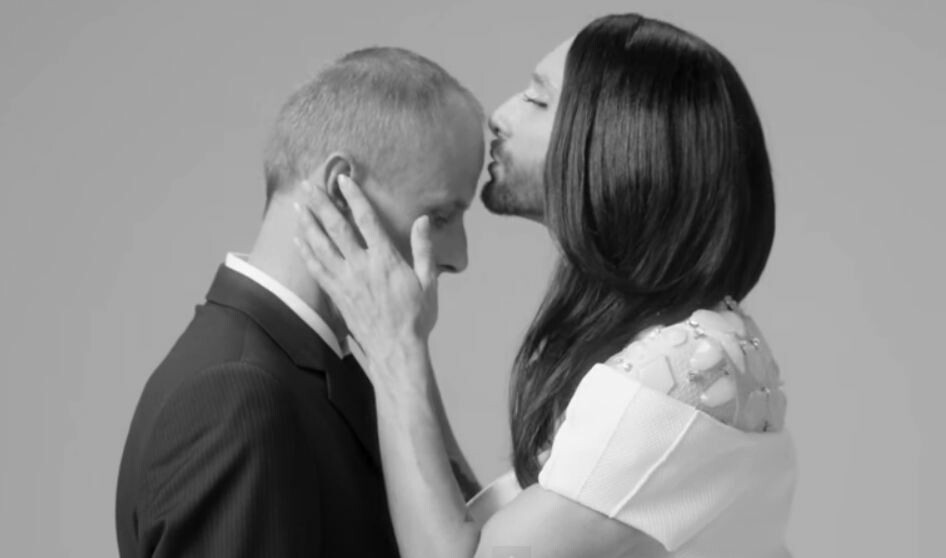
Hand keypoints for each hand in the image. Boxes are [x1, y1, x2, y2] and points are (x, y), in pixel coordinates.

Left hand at [293, 175, 437, 385]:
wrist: (396, 351)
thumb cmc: (416, 317)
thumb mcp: (428, 281)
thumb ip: (424, 249)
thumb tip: (423, 220)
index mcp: (386, 260)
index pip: (367, 220)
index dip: (354, 198)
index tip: (343, 179)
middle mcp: (362, 267)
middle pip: (337, 228)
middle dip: (321, 204)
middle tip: (307, 185)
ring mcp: (346, 281)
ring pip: (321, 246)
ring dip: (308, 224)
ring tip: (297, 206)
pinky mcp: (337, 296)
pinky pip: (317, 269)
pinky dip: (306, 252)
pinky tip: (298, 239)